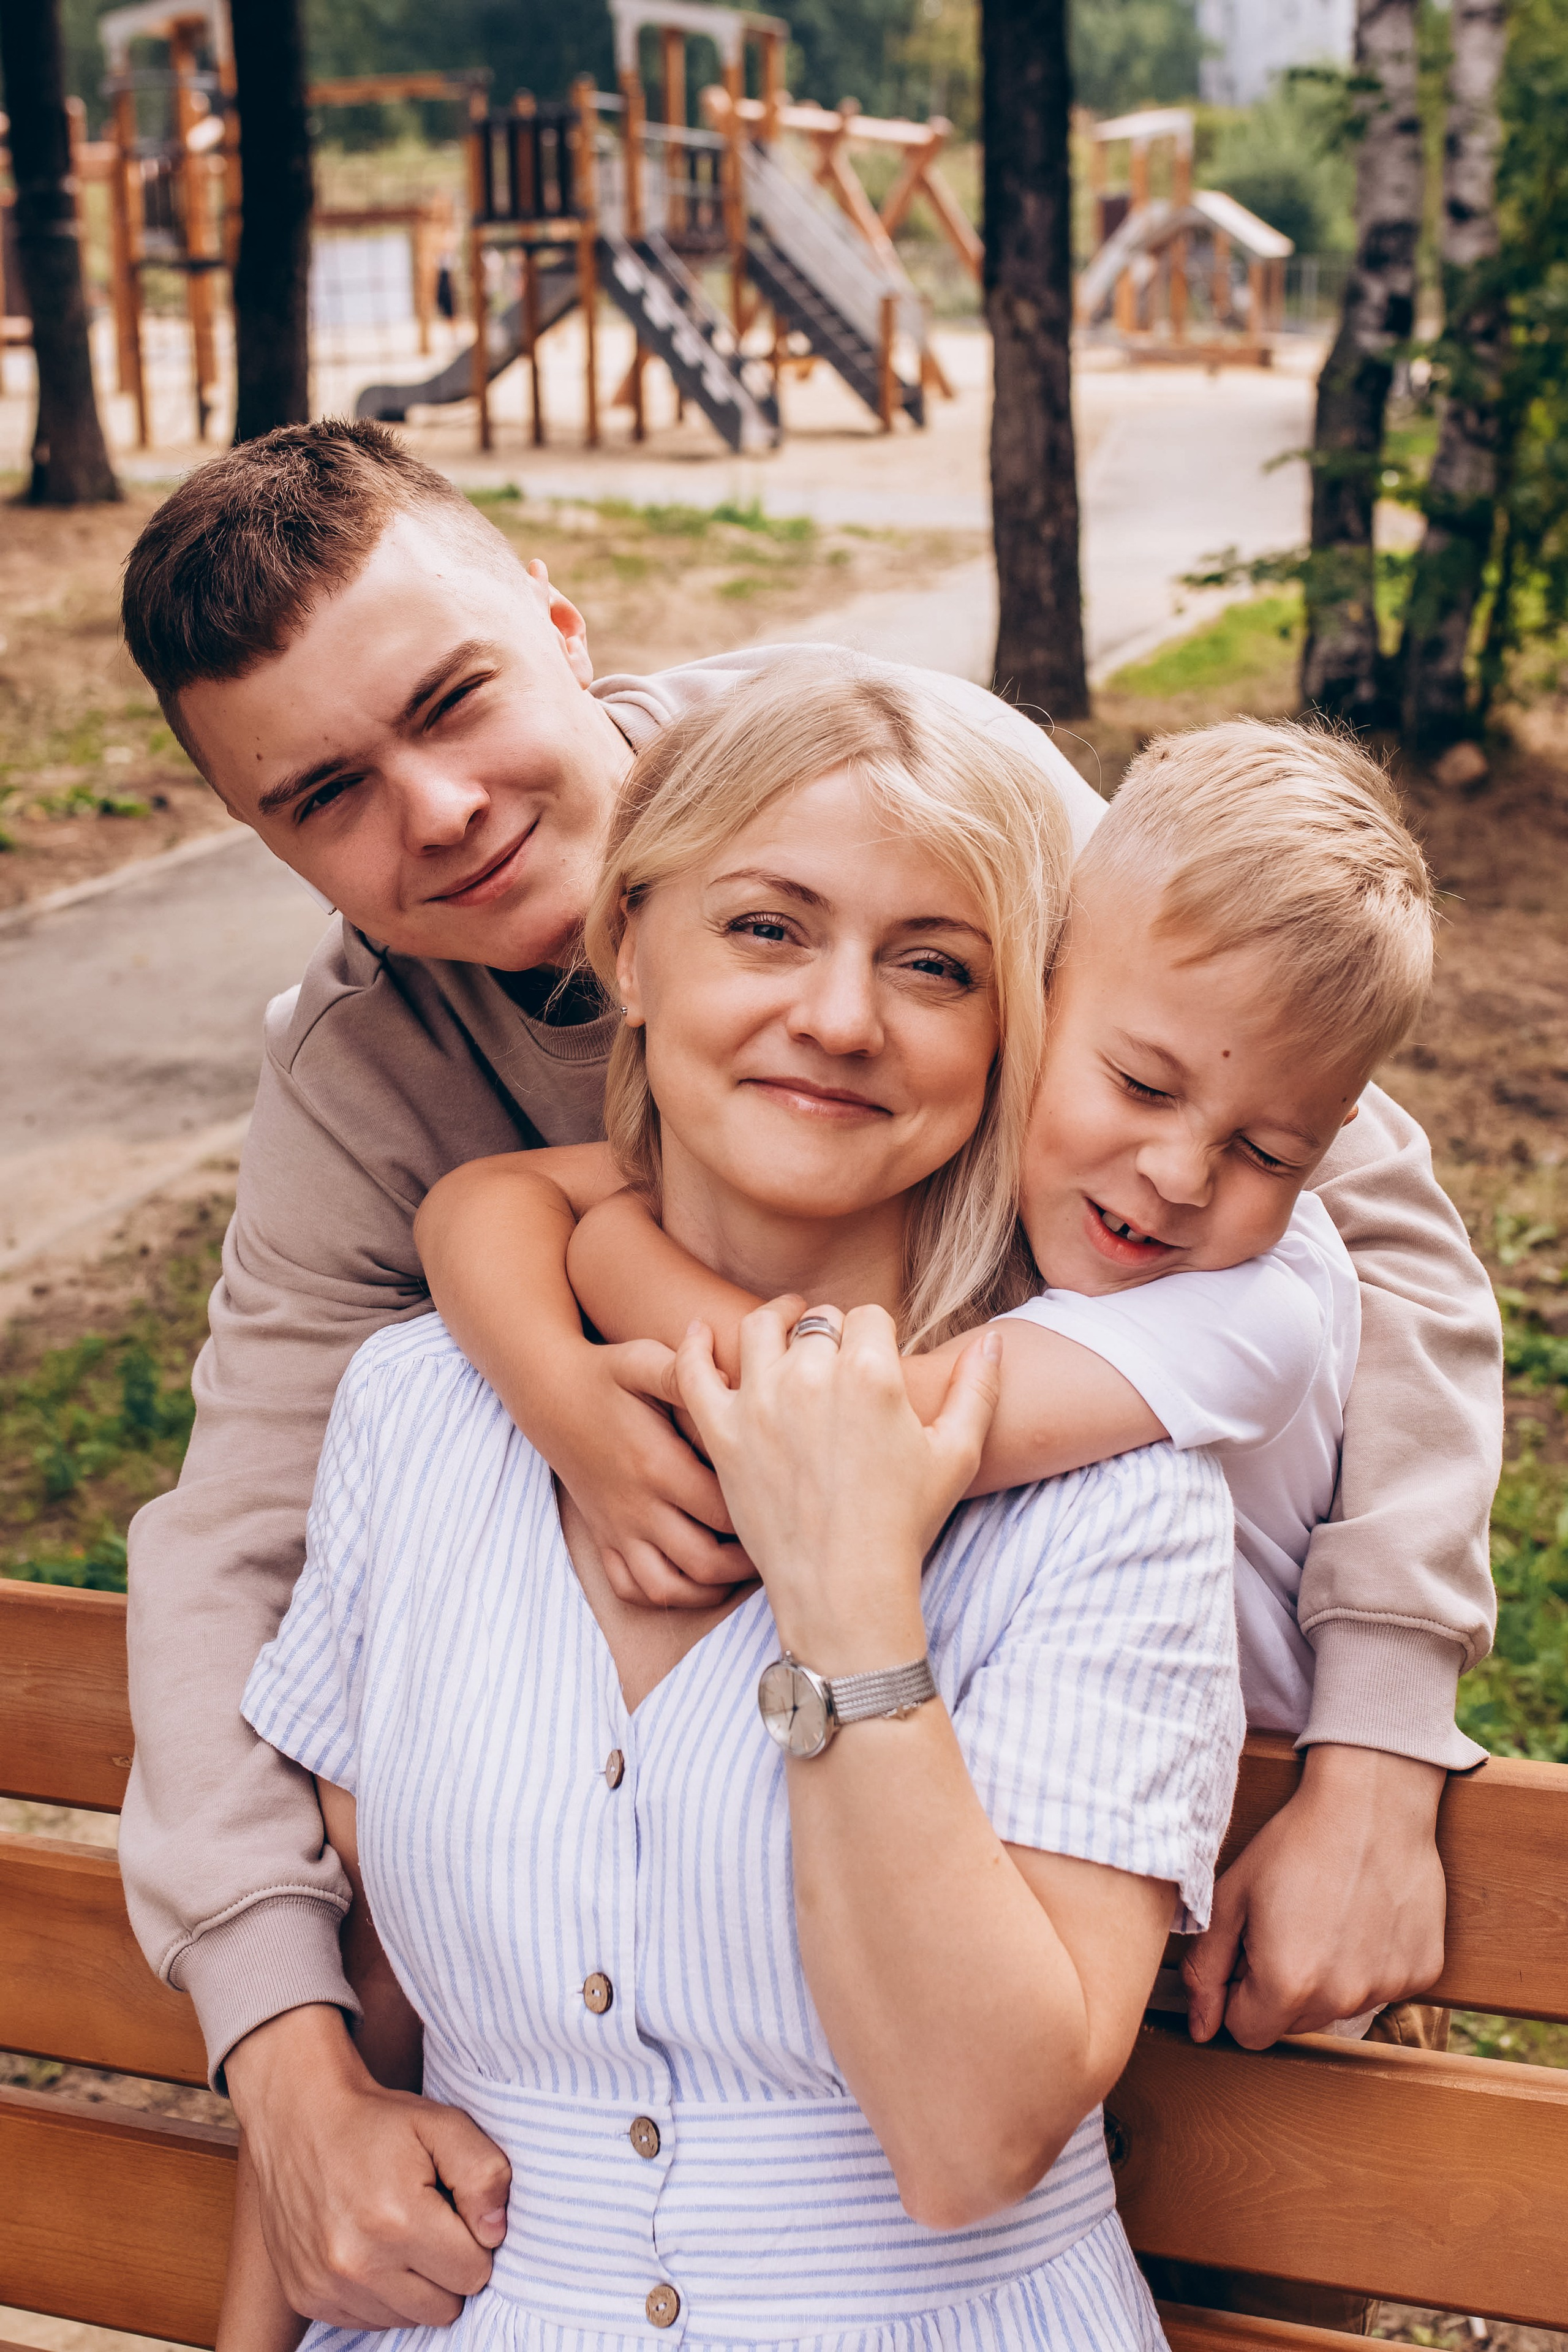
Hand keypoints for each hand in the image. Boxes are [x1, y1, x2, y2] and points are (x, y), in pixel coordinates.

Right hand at [224, 2005, 510, 2327]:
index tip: (456, 2211)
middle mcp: (358, 2264)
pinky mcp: (308, 2297)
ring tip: (399, 2232)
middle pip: (444, 2307)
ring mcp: (328, 2286)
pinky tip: (372, 2248)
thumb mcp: (443, 2124)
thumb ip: (484, 2174)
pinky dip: (380, 2293)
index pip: (474, 2274)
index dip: (476, 2241)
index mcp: (398, 2220)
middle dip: (448, 2269)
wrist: (300, 2116)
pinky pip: (369, 2321)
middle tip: (431, 2222)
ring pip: (408, 2319)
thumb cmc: (377, 2121)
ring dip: (414, 2285)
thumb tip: (496, 2233)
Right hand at [546, 1336, 752, 1609]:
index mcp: (657, 1465)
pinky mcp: (603, 1537)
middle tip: (777, 1546)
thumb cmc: (605, 1374)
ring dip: (708, 1590)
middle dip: (746, 1565)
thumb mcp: (643, 1361)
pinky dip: (663, 1595)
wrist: (548, 1394)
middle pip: (703, 1561)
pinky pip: (630, 1589)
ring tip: (739, 1572)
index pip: (724, 1511)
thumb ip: (687, 1372)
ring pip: (666, 1588)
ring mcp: (617, 1527)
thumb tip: (730, 1371)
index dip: (762, 1517)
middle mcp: (637, 1506)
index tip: (788, 1508)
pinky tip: (692, 1580)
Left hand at [675, 1300, 1000, 1673]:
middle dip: (831, 1335)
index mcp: (871, 1373)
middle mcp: (812, 1375)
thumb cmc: (905, 1524)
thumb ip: (978, 1389)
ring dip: (775, 1322)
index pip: (869, 1316)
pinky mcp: (722, 1432)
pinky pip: (693, 1371)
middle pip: (819, 1321)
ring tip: (783, 1328)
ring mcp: (760, 1401)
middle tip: (835, 1364)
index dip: (876, 1335)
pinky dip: (693, 1346)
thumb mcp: (958, 1454)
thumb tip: (993, 1343)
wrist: (846, 1588)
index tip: (875, 1361)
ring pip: (760, 1328)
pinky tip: (701, 1333)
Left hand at [1183, 1744, 1446, 2048]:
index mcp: (1287, 1985)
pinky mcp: (1422, 1973)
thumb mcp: (1232, 1897)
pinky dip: (1369, 1963)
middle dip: (1281, 1987)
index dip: (1239, 1993)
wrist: (1370, 1804)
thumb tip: (1202, 2030)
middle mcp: (1341, 1999)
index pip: (1248, 2032)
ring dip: (1327, 1978)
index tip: (1250, 1950)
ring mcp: (1388, 1989)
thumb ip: (1206, 1968)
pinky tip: (1364, 1916)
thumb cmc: (1294, 1844)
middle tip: (1288, 1925)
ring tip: (1327, 1916)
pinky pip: (1383, 1987)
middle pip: (1294, 2023)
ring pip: (1339, 2006)